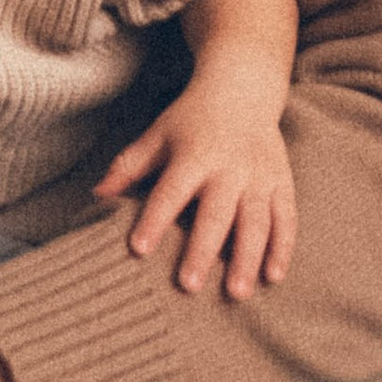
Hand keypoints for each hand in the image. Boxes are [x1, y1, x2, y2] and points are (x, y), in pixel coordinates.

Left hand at [93, 68, 296, 297]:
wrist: (242, 88)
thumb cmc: (190, 119)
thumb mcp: (157, 136)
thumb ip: (128, 167)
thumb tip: (96, 196)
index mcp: (193, 155)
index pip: (170, 192)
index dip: (154, 219)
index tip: (139, 249)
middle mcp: (228, 168)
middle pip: (215, 214)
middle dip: (202, 251)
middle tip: (189, 287)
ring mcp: (259, 177)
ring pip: (255, 222)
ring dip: (247, 259)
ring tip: (236, 294)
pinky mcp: (282, 183)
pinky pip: (286, 219)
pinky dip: (282, 249)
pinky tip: (273, 277)